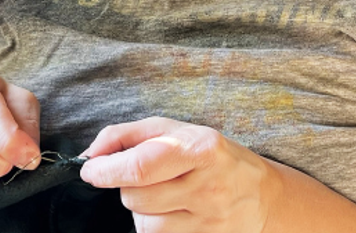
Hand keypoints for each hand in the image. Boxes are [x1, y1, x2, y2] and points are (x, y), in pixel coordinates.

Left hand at [80, 117, 273, 232]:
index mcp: (202, 149)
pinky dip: (159, 227)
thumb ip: (130, 135)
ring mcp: (209, 221)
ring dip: (144, 210)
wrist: (263, 197)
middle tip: (150, 178)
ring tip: (168, 196)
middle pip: (135, 197)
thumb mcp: (180, 131)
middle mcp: (208, 186)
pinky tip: (178, 214)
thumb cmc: (216, 158)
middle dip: (129, 187)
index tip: (92, 169)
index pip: (140, 166)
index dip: (106, 170)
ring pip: (144, 224)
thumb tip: (91, 154)